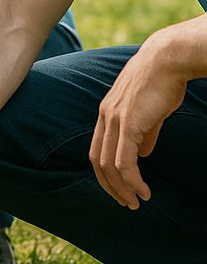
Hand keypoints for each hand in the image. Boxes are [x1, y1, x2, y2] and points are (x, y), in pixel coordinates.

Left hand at [90, 36, 187, 208]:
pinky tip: (144, 191)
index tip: (120, 188)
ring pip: (110, 164)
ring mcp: (114, 119)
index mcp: (106, 113)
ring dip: (121, 188)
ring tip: (136, 202)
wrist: (165, 60)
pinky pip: (125, 161)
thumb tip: (142, 154)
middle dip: (110, 186)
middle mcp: (105, 116)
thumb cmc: (161, 83)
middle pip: (98, 161)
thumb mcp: (148, 111)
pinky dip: (132, 180)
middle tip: (126, 203)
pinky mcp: (128, 123)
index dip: (105, 172)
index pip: (97, 149)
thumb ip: (143, 133)